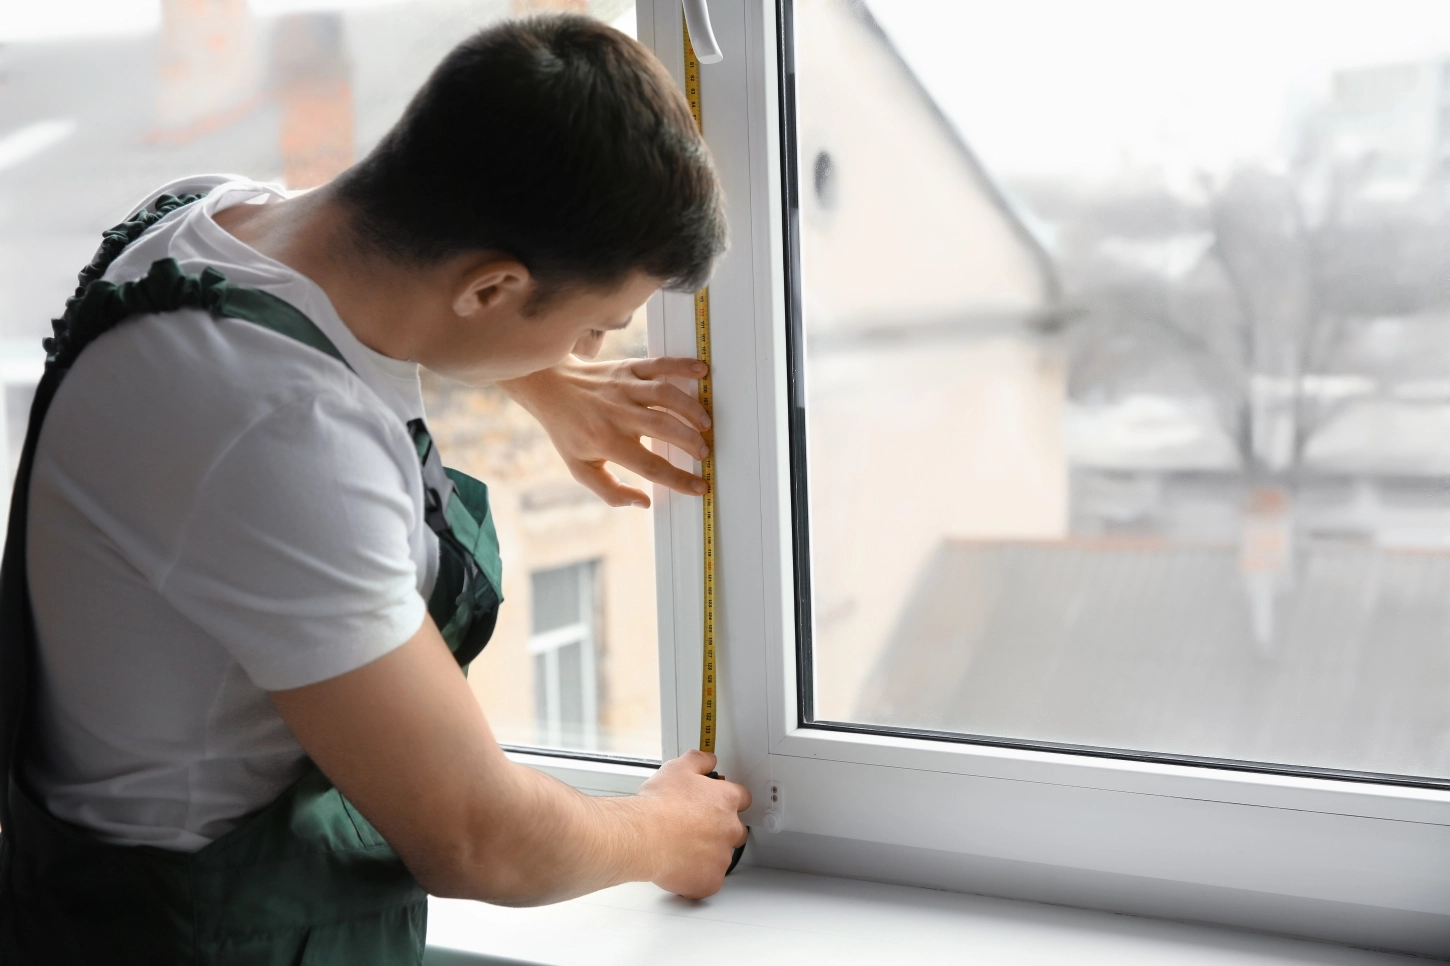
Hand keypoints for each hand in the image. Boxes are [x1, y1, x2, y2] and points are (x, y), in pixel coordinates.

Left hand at [498, 356, 710, 507]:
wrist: (549, 387)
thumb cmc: (569, 431)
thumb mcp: (581, 468)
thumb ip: (611, 491)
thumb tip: (644, 502)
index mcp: (607, 441)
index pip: (651, 465)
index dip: (679, 479)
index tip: (699, 486)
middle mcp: (618, 413)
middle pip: (664, 428)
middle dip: (690, 442)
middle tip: (705, 453)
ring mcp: (625, 388)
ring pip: (666, 395)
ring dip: (691, 409)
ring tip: (706, 424)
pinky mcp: (628, 368)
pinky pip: (659, 364)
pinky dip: (683, 365)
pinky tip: (702, 371)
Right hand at [635, 750, 750, 898]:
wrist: (643, 836)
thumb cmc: (658, 805)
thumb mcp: (677, 768)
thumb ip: (699, 761)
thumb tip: (708, 759)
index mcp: (726, 800)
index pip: (742, 799)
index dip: (727, 801)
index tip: (716, 805)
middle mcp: (730, 828)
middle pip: (737, 830)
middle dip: (720, 830)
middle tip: (694, 829)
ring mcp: (721, 857)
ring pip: (721, 857)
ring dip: (707, 854)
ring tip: (681, 848)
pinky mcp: (710, 881)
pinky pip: (709, 881)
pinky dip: (697, 877)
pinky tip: (679, 867)